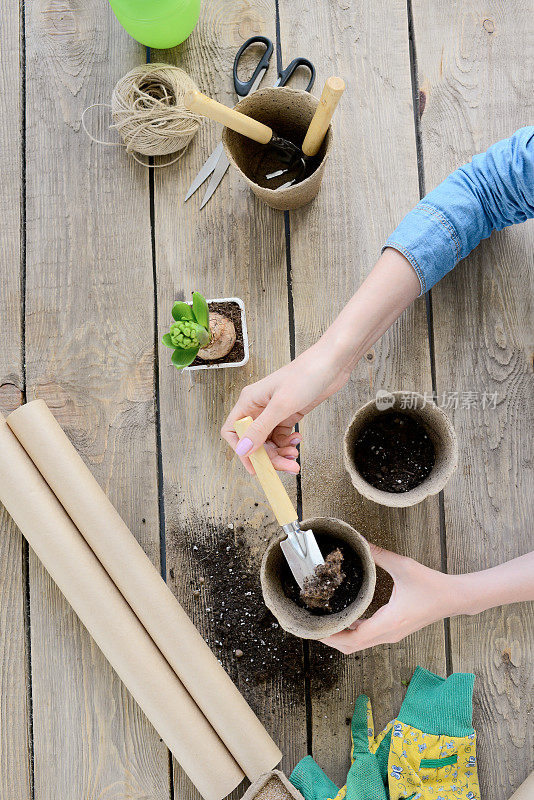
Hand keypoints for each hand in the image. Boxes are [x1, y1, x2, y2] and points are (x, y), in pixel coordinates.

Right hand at [221, 340, 350, 473]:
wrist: (331, 363)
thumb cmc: (305, 375)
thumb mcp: (281, 406)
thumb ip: (260, 429)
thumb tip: (242, 450)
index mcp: (249, 401)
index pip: (233, 431)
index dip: (241, 451)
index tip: (256, 467)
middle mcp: (258, 407)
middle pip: (254, 441)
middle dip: (268, 456)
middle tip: (286, 466)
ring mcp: (273, 411)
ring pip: (269, 441)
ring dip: (280, 452)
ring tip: (294, 455)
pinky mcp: (288, 414)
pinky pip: (281, 436)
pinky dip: (288, 443)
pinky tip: (298, 440)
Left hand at [322, 544, 462, 652]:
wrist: (453, 598)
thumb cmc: (431, 585)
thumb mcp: (403, 566)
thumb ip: (379, 555)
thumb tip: (360, 541)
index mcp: (389, 622)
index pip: (354, 639)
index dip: (332, 637)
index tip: (315, 628)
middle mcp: (389, 633)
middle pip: (353, 647)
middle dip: (330, 639)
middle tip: (311, 625)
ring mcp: (392, 634)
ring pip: (360, 644)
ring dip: (341, 637)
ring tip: (322, 622)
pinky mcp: (394, 630)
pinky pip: (368, 637)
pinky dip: (352, 633)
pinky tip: (343, 618)